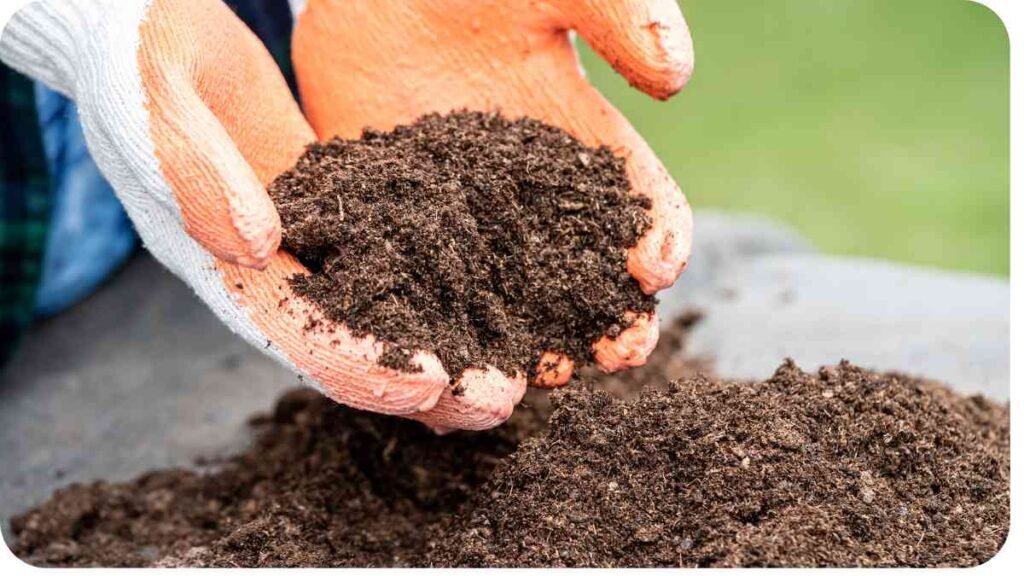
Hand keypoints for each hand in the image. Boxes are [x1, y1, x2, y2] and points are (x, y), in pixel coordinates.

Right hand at [0, 0, 454, 423]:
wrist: (142, 22)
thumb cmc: (135, 56)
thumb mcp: (153, 103)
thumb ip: (198, 172)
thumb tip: (259, 243)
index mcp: (217, 263)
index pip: (295, 333)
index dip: (361, 367)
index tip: (432, 387)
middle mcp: (264, 268)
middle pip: (349, 344)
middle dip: (422, 380)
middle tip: (498, 401)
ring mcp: (302, 240)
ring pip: (377, 310)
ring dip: (441, 342)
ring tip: (511, 370)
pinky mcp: (331, 206)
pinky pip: (388, 255)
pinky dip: (435, 284)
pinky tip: (487, 296)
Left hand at [291, 0, 694, 429]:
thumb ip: (619, 13)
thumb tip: (676, 74)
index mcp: (583, 146)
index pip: (640, 205)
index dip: (659, 237)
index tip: (656, 266)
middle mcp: (529, 199)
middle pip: (578, 275)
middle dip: (599, 318)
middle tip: (609, 354)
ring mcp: (460, 220)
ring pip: (497, 302)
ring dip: (514, 346)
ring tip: (521, 380)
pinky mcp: (394, 226)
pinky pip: (412, 287)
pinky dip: (422, 327)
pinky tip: (424, 356)